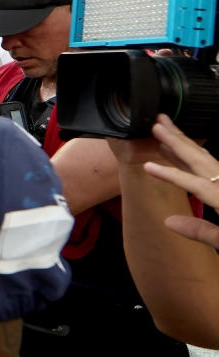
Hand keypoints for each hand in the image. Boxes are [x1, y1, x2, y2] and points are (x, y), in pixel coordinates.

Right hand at [136, 114, 218, 244]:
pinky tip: (179, 149)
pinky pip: (208, 163)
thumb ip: (202, 232)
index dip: (171, 175)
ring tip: (164, 128)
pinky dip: (191, 155)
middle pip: (201, 160)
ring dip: (183, 142)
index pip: (195, 185)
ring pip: (204, 157)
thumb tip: (169, 221)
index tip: (148, 166)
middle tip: (157, 125)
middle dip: (178, 141)